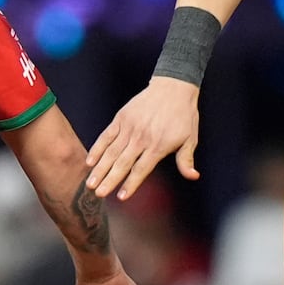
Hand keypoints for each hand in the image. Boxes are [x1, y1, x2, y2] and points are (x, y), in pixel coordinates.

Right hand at [85, 75, 201, 198]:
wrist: (173, 87)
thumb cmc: (183, 115)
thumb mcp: (190, 138)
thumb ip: (186, 160)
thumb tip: (193, 176)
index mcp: (158, 145)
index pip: (141, 169)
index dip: (131, 184)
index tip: (121, 197)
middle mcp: (141, 138)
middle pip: (122, 163)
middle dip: (109, 180)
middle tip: (97, 194)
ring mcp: (129, 128)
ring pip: (111, 152)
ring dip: (100, 168)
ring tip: (90, 183)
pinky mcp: (121, 118)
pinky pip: (107, 136)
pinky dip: (97, 148)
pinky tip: (90, 161)